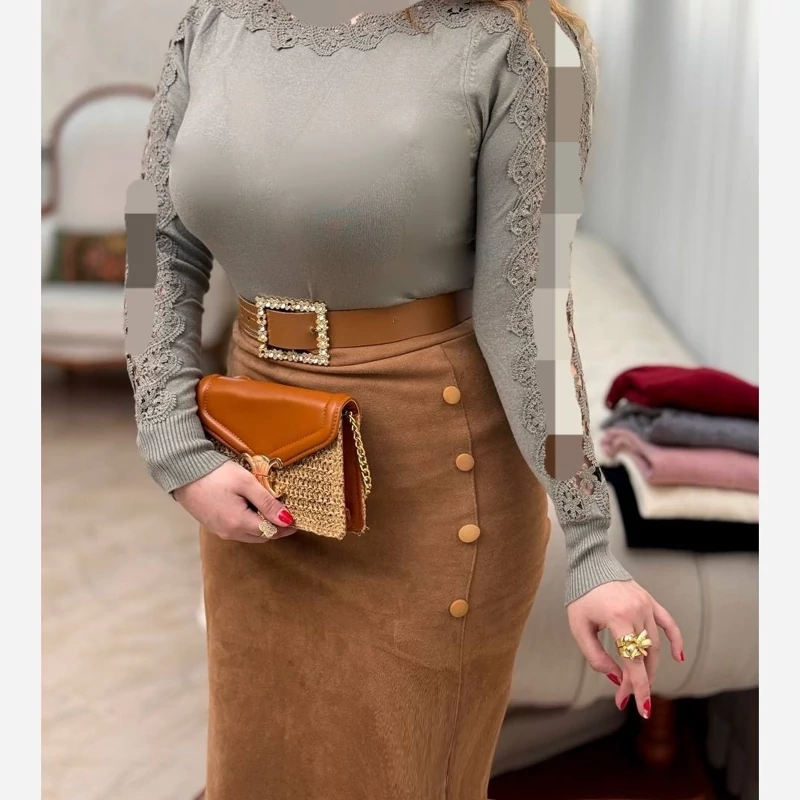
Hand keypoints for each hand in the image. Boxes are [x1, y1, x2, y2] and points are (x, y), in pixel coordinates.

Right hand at [174, 460, 296, 542]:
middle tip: (287, 514)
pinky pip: (237, 530)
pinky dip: (249, 524)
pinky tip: (252, 510)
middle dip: (276, 528)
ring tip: (271, 511)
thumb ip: (267, 502)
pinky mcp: (212, 525)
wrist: (183, 471)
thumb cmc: (217, 474)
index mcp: (239, 523)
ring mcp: (219, 530)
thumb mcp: (246, 483)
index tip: (298, 519)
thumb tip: (287, 519)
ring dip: (262, 527)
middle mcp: (229, 533)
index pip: (271, 531)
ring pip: (249, 535)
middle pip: (261, 536)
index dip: (286, 527)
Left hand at [567, 580, 683, 718]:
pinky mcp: (650, 601)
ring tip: (637, 682)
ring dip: (649, 667)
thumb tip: (614, 677)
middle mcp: (637, 612)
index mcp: (618, 619)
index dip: (637, 687)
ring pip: (655, 645)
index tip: (640, 708)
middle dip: (638, 681)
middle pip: (645, 657)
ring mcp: (646, 605)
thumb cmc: (580, 596)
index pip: (633, 662)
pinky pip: (668, 624)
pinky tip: (678, 657)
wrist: (589, 564)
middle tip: (625, 696)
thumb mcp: (579, 628)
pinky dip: (675, 641)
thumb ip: (595, 656)